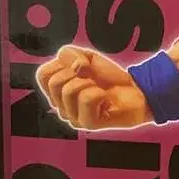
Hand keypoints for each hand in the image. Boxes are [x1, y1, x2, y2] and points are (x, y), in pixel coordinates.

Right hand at [36, 46, 150, 129]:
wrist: (135, 91)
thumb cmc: (109, 77)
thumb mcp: (86, 57)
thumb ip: (69, 54)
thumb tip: (75, 68)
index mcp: (56, 92)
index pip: (43, 74)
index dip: (63, 63)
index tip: (81, 66)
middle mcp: (60, 107)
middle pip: (54, 82)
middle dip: (78, 73)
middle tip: (93, 79)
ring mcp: (73, 118)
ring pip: (69, 90)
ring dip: (90, 83)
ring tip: (100, 90)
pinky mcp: (88, 124)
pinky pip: (87, 98)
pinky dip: (100, 92)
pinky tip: (106, 100)